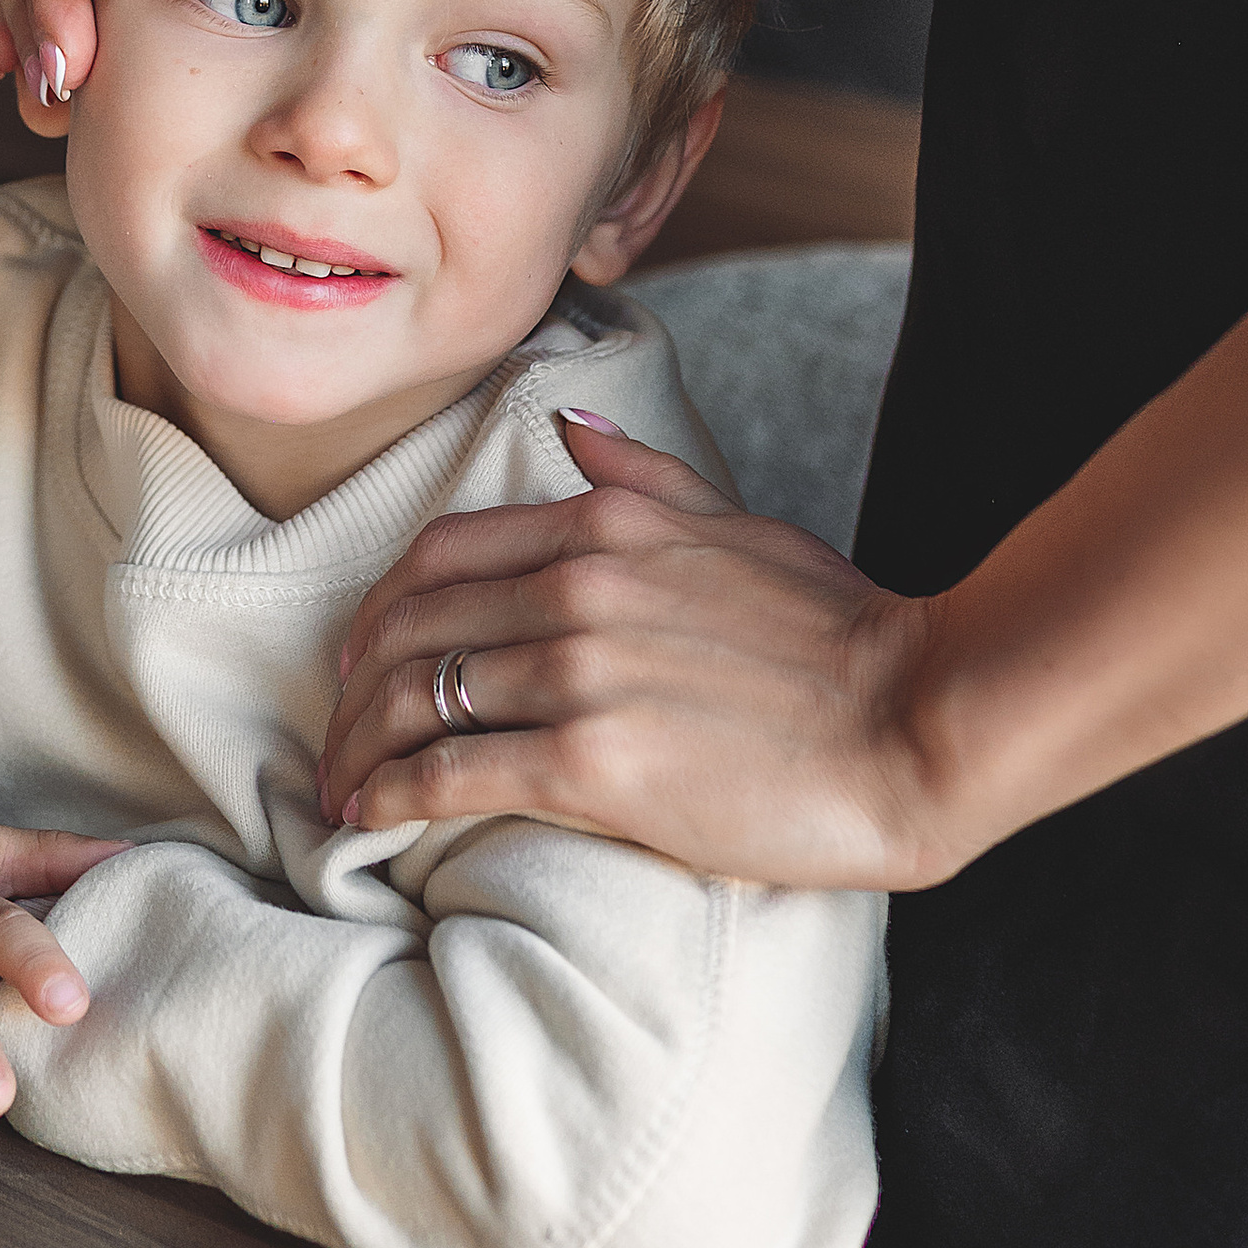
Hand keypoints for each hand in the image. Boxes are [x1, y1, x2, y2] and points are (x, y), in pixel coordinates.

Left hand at [316, 419, 958, 891]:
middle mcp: (575, 589)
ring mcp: (579, 674)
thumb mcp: (738, 525)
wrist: (913, 721)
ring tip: (339, 785)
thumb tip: (567, 429)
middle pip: (410, 626)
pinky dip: (389, 795)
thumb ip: (644, 478)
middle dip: (352, 682)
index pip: (440, 554)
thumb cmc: (836, 632)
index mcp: (604, 528)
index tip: (363, 652)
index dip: (382, 606)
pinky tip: (366, 818)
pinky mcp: (591, 764)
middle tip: (334, 728)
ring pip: (415, 699)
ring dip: (358, 747)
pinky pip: (448, 773)